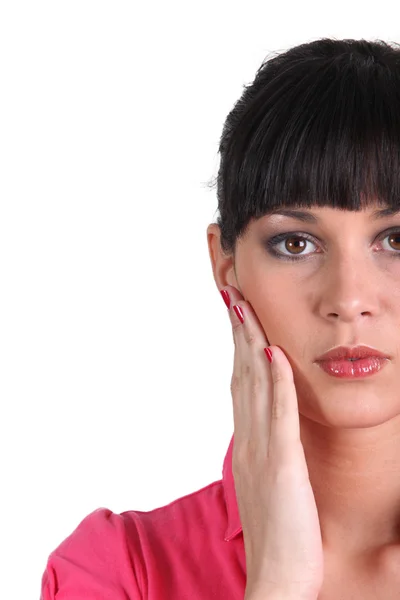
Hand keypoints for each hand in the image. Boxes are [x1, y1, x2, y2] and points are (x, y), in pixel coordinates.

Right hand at [221, 285, 323, 599]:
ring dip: (251, 343)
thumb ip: (264, 446)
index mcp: (247, 442)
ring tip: (246, 307)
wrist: (275, 578)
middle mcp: (249, 440)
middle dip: (238, 331)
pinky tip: (275, 354)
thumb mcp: (266, 480)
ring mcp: (263, 452)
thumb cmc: (277, 530)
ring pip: (254, 386)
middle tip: (233, 294)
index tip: (237, 313)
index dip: (238, 345)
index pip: (240, 382)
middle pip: (241, 374)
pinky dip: (276, 384)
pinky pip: (279, 418)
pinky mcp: (282, 467)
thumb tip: (264, 420)